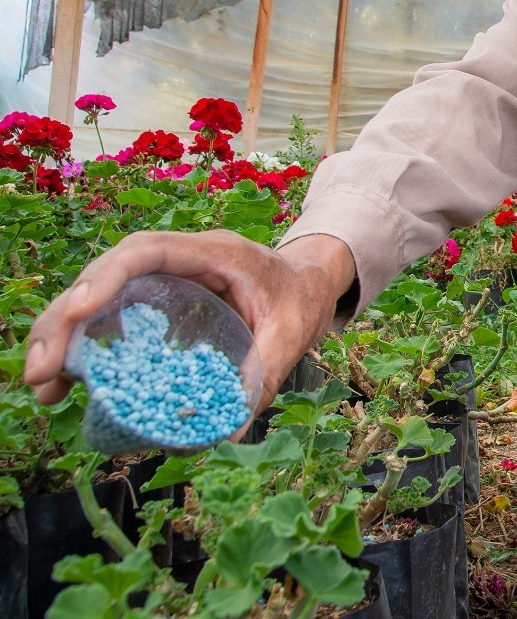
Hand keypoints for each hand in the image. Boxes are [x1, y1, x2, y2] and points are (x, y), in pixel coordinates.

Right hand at [24, 230, 355, 416]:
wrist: (309, 284)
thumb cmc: (300, 299)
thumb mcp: (291, 334)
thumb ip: (265, 374)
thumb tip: (230, 433)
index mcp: (211, 252)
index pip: (145, 250)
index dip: (104, 277)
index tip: (75, 312)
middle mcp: (178, 260)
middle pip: (105, 275)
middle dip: (65, 319)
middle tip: (40, 372)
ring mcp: (162, 279)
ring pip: (98, 297)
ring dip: (62, 337)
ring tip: (42, 385)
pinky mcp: (156, 302)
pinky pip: (110, 317)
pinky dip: (83, 346)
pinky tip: (63, 384)